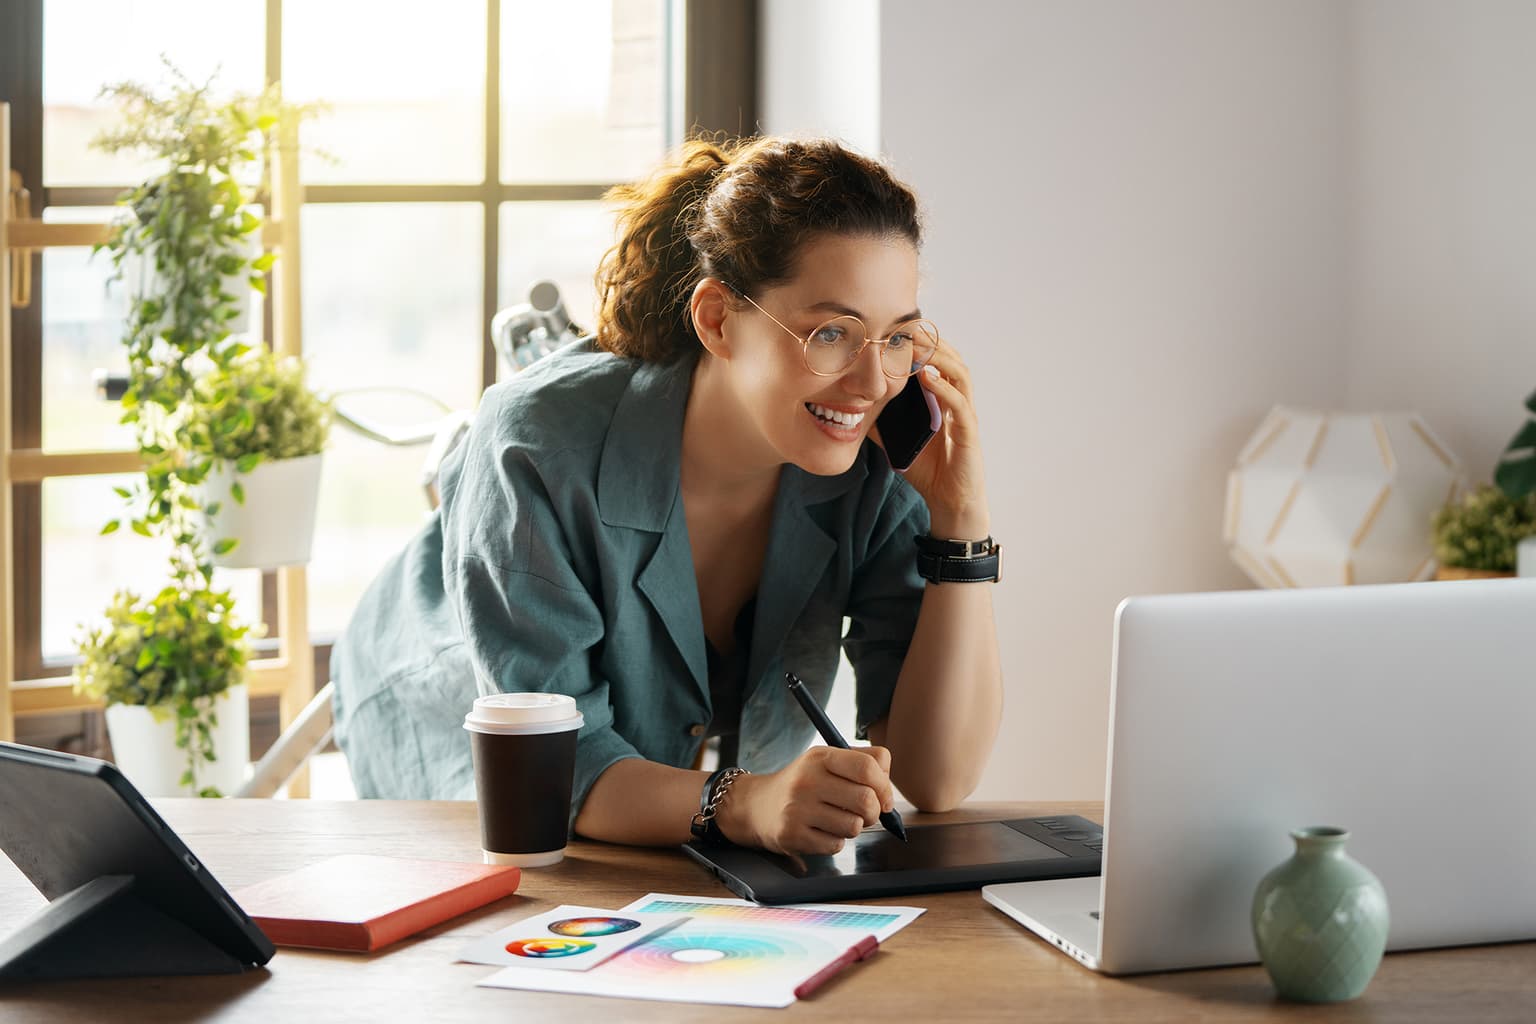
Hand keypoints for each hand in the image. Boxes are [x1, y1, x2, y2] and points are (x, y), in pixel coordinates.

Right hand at [716, 745, 895, 855]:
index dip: (885, 785)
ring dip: (852, 828)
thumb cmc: (803, 785)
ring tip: (837, 820)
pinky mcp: (792, 835)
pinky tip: (820, 831)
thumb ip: (862, 762)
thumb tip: (889, 785)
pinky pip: (835, 845)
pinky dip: (835, 842)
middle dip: (873, 812)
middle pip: (866, 800)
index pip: (868, 767)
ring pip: (853, 826)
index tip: (884, 797)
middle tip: (864, 813)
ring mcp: (798, 808)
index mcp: (820, 757)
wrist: (756, 806)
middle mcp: (807, 780)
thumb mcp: (826, 762)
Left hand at [886, 341, 989, 538]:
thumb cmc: (927, 470)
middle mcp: (957, 401)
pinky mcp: (969, 434)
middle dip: (930, 339)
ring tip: (918, 344)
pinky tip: (928, 378)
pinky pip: (959, 405)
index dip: (921, 342)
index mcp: (942, 399)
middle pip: (951, 358)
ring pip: (960, 374)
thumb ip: (878, 420)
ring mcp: (965, 416)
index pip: (936, 360)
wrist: (950, 504)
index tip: (898, 326)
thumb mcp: (894, 439)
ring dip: (939, 356)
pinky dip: (944, 389)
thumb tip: (847, 406)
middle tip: (907, 324)